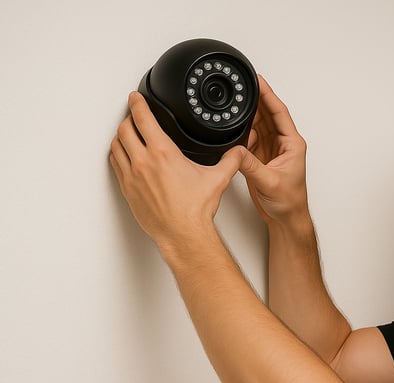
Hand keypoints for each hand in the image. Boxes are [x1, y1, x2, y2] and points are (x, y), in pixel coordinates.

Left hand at [109, 92, 241, 252]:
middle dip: (129, 119)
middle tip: (134, 116)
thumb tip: (238, 153)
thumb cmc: (194, 210)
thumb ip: (230, 162)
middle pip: (125, 129)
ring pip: (116, 145)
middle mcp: (144, 162)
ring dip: (121, 136)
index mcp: (163, 153)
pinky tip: (125, 156)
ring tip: (128, 134)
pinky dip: (118, 155)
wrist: (182, 233)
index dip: (138, 103)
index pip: (143, 118)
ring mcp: (132, 176)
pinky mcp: (127, 189)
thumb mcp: (217, 180)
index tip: (136, 98)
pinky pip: (116, 164)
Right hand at [239, 75, 308, 225]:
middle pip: (267, 115)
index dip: (268, 95)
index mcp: (292, 144)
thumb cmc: (289, 202)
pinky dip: (241, 134)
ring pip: (257, 125)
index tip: (258, 80)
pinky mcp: (260, 158)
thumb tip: (237, 150)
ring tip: (234, 107)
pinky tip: (233, 131)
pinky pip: (249, 139)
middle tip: (241, 87)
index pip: (280, 112)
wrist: (285, 218)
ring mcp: (271, 150)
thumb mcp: (269, 182)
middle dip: (255, 101)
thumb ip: (251, 165)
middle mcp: (283, 144)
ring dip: (246, 117)